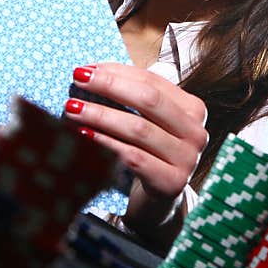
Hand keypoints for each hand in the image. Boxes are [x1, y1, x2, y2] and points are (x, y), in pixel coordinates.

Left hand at [63, 63, 208, 233]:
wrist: (160, 198)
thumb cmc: (149, 152)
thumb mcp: (146, 121)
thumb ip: (129, 97)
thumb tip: (89, 71)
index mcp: (192, 109)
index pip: (151, 81)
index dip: (117, 72)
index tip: (85, 69)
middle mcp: (195, 132)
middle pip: (148, 100)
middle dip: (109, 86)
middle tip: (78, 79)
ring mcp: (187, 159)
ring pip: (138, 128)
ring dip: (101, 115)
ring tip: (72, 109)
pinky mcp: (172, 182)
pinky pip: (133, 157)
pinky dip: (105, 144)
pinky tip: (84, 135)